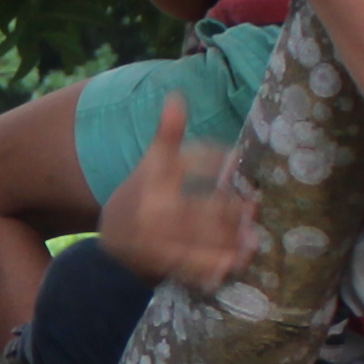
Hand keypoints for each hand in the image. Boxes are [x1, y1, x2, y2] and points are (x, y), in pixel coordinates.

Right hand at [96, 98, 264, 293]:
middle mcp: (151, 208)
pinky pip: (188, 266)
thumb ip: (167, 133)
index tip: (237, 160)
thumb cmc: (142, 192)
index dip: (215, 164)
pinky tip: (230, 266)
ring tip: (252, 241)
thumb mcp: (152, 162)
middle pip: (197, 208)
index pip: (189, 165)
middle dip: (228, 211)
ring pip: (196, 239)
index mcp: (152, 179)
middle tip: (252, 210)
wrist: (111, 236)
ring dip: (227, 242)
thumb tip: (176, 96)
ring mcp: (153, 238)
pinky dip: (210, 268)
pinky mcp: (158, 262)